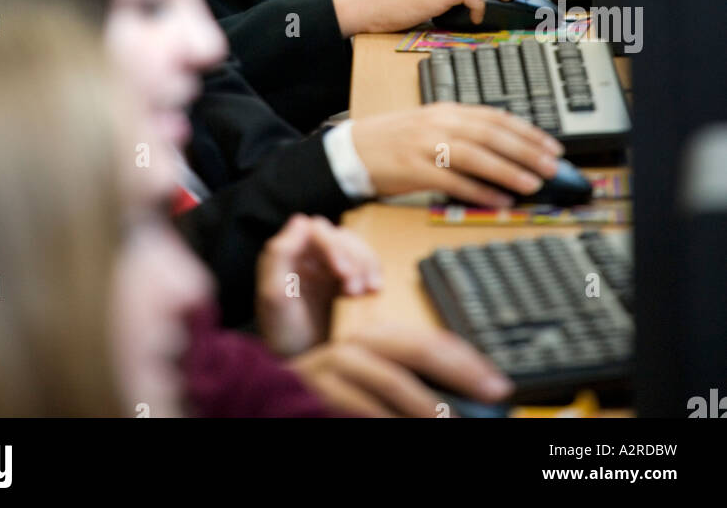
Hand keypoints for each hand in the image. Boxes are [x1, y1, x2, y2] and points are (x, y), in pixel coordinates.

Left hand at [255, 215, 381, 357]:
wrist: (303, 365)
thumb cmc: (282, 333)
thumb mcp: (273, 296)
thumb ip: (279, 255)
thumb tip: (299, 221)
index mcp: (291, 252)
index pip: (316, 230)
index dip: (331, 245)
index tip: (340, 271)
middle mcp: (312, 254)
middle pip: (340, 237)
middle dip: (351, 259)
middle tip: (354, 290)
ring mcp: (332, 267)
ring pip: (357, 247)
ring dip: (365, 266)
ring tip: (364, 293)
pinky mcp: (349, 281)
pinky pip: (367, 264)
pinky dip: (374, 272)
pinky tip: (374, 289)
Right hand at [289, 324, 511, 417]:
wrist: (271, 400)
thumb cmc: (334, 396)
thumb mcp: (375, 382)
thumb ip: (411, 382)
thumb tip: (464, 398)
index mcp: (376, 336)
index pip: (430, 339)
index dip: (468, 359)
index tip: (497, 382)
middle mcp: (358, 342)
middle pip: (418, 348)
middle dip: (461, 371)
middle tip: (494, 393)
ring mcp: (338, 364)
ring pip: (393, 380)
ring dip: (428, 406)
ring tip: (453, 422)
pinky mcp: (322, 389)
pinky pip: (363, 408)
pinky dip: (388, 422)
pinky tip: (407, 433)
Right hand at [351, 102, 562, 206]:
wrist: (353, 149)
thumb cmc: (395, 140)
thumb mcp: (431, 125)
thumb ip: (464, 132)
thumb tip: (507, 149)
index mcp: (446, 110)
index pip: (495, 117)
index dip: (527, 131)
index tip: (551, 146)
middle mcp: (439, 124)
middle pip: (490, 134)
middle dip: (525, 150)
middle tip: (552, 165)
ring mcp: (425, 146)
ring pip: (475, 155)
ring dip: (507, 169)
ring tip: (532, 182)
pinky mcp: (414, 170)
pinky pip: (453, 180)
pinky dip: (478, 190)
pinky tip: (499, 199)